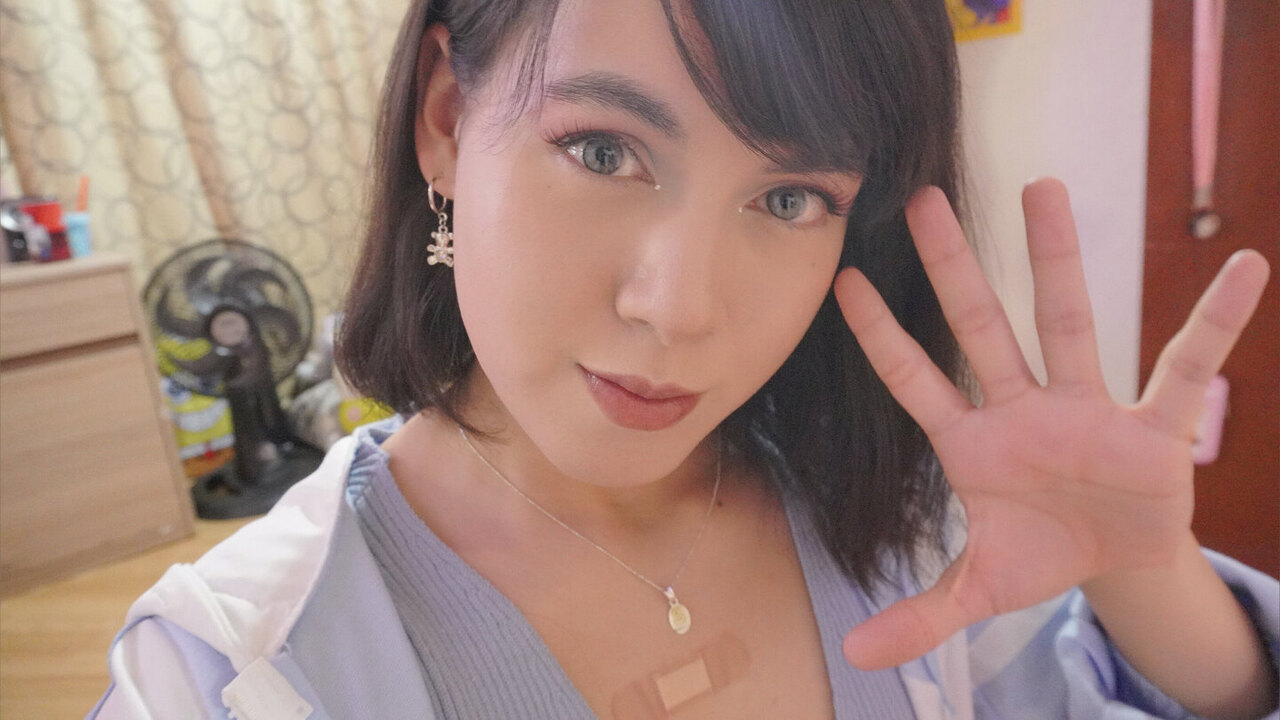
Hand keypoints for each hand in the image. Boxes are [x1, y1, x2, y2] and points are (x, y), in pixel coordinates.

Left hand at [834, 178, 1270, 669]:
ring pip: (1066, 321)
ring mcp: (1086, 409)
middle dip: (951, 269)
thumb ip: (921, 613)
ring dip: (1054, 258)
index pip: (914, 380)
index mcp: (973, 444)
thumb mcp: (980, 588)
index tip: (844, 280)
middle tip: (921, 198)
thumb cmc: (1040, 553)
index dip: (881, 335)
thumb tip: (860, 656)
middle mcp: (1022, 410)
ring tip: (1041, 185)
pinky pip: (1184, 369)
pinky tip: (1245, 269)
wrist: (1115, 562)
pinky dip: (1215, 324)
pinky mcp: (1153, 429)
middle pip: (979, 328)